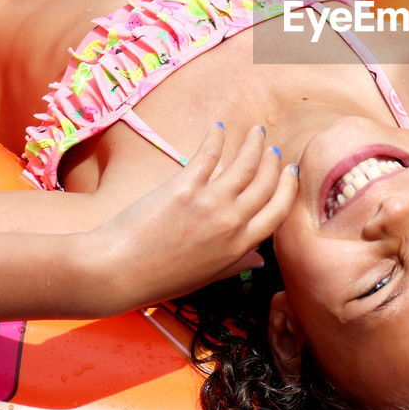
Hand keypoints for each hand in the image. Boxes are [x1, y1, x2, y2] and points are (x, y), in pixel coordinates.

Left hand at [88, 123, 296, 310]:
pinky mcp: (185, 186)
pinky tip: (218, 129)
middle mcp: (232, 221)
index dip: (288, 188)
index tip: (290, 173)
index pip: (278, 211)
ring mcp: (210, 202)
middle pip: (265, 183)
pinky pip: (208, 156)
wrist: (118, 272)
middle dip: (273, 162)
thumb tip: (260, 259)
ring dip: (254, 144)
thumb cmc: (159, 280)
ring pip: (245, 164)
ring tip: (257, 132)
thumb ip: (236, 264)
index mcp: (240, 245)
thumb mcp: (206, 278)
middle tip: (274, 149)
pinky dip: (216, 139)